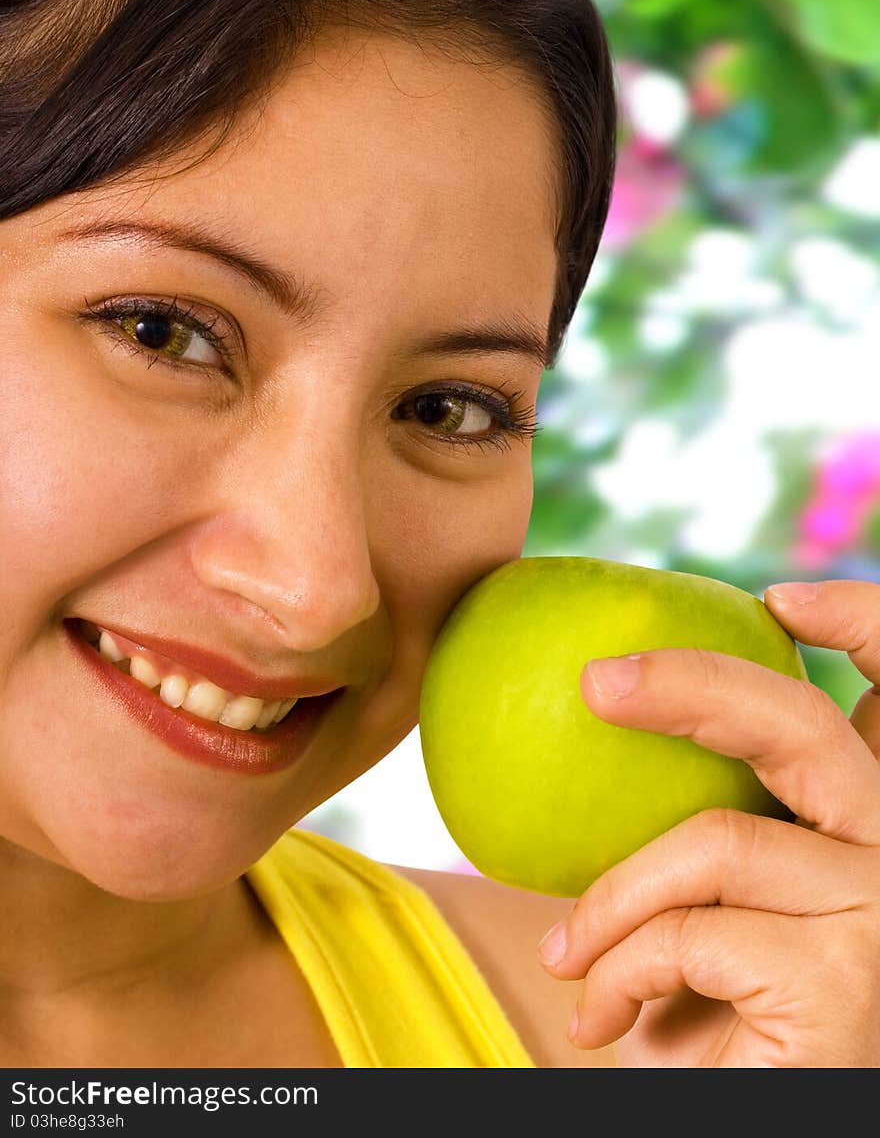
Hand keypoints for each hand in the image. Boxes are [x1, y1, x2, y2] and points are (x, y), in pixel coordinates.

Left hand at [536, 578, 879, 1067]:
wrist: (759, 1125)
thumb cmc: (733, 1033)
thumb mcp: (724, 919)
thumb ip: (715, 842)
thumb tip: (611, 719)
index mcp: (873, 830)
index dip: (862, 623)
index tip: (780, 601)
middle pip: (801, 724)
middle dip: (690, 683)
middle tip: (595, 682)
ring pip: (715, 841)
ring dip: (611, 900)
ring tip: (562, 955)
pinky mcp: (846, 979)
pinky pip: (687, 931)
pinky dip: (618, 967)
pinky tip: (598, 1015)